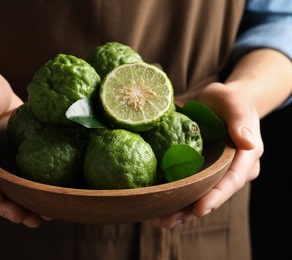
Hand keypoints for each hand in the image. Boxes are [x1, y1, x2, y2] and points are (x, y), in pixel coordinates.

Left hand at [152, 82, 262, 227]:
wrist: (217, 103)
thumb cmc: (227, 101)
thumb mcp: (234, 103)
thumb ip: (241, 120)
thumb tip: (249, 143)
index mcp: (245, 158)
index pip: (231, 181)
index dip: (216, 197)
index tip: (199, 209)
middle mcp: (232, 171)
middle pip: (212, 195)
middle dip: (190, 211)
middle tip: (167, 221)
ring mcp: (215, 173)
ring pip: (199, 196)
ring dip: (179, 210)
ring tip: (158, 220)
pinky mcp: (200, 172)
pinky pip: (189, 187)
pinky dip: (174, 197)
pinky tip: (155, 204)